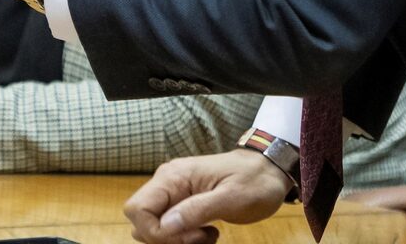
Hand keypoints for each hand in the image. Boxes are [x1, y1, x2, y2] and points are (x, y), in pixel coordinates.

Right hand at [124, 150, 291, 243]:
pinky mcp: (181, 200)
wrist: (268, 169)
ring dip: (175, 239)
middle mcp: (167, 181)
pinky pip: (168, 224)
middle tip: (200, 236)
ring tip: (206, 235)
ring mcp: (173, 190)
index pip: (138, 209)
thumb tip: (165, 225)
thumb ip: (197, 209)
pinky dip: (182, 236)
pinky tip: (205, 232)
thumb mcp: (231, 198)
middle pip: (141, 220)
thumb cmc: (254, 180)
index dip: (157, 232)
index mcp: (174, 176)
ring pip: (153, 225)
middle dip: (166, 238)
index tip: (192, 234)